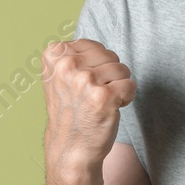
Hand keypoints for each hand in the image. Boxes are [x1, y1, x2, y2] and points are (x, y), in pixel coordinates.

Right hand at [41, 39, 136, 182]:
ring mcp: (85, 80)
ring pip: (122, 70)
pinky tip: (110, 110)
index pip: (94, 46)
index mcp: (54, 54)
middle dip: (108, 76)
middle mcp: (67, 65)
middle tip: (92, 97)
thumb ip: (74, 54)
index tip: (82, 86)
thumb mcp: (61, 76)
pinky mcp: (103, 96)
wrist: (71, 149)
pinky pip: (130, 85)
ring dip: (117, 88)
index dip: (95, 67)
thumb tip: (101, 35)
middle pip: (110, 55)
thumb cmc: (71, 112)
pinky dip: (126, 98)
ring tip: (99, 104)